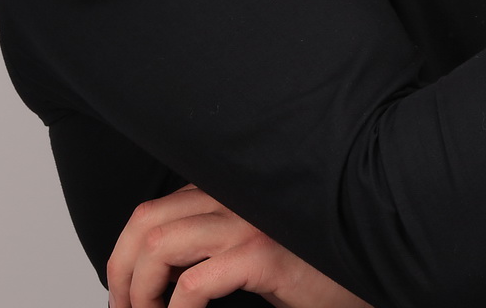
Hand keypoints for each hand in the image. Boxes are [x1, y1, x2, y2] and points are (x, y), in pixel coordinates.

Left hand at [107, 186, 369, 307]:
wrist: (366, 269)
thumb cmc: (312, 263)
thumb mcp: (255, 244)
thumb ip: (215, 238)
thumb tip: (157, 271)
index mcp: (231, 190)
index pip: (154, 209)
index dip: (124, 254)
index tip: (124, 295)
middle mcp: (237, 197)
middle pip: (146, 222)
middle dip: (120, 272)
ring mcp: (250, 223)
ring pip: (159, 246)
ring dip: (139, 292)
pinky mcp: (263, 255)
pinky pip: (193, 284)